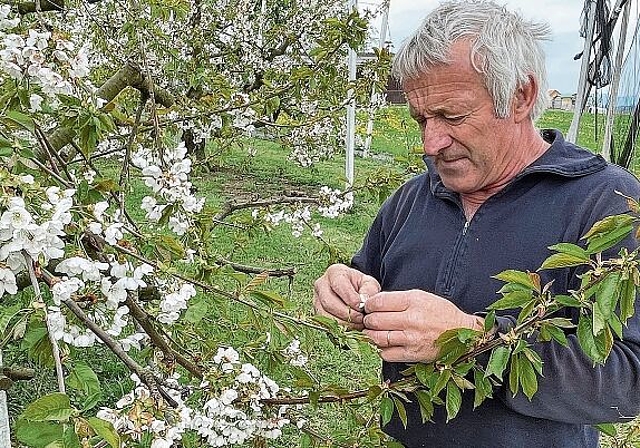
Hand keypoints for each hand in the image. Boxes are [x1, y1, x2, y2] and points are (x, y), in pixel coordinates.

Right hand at [313, 263, 380, 329]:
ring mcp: (316, 300)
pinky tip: (351, 328)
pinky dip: (339, 329)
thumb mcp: (369, 284)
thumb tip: (364, 301)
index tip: (361, 307)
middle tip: (361, 318)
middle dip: (347, 314)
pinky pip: (324, 324)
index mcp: (334, 272)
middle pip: (328, 303)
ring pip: (325, 316)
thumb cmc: (361, 287)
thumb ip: (369, 290)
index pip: (339, 285)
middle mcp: (321, 284)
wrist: (354, 293)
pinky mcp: (316, 313)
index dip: (350, 298)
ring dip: (343, 323)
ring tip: (357, 323)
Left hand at [362, 290, 482, 361]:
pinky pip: (386, 354)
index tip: (368, 306)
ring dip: (370, 335)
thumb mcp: (421, 296)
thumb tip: (374, 302)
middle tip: (369, 319)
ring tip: (373, 331)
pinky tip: (384, 344)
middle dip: (367, 319)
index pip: (379, 302)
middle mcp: (411, 320)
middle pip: (374, 320)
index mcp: (413, 301)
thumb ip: (398, 298)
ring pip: (377, 338)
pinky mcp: (412, 354)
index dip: (368, 304)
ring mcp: (411, 339)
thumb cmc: (441, 313)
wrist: (463, 333)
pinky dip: (381, 349)